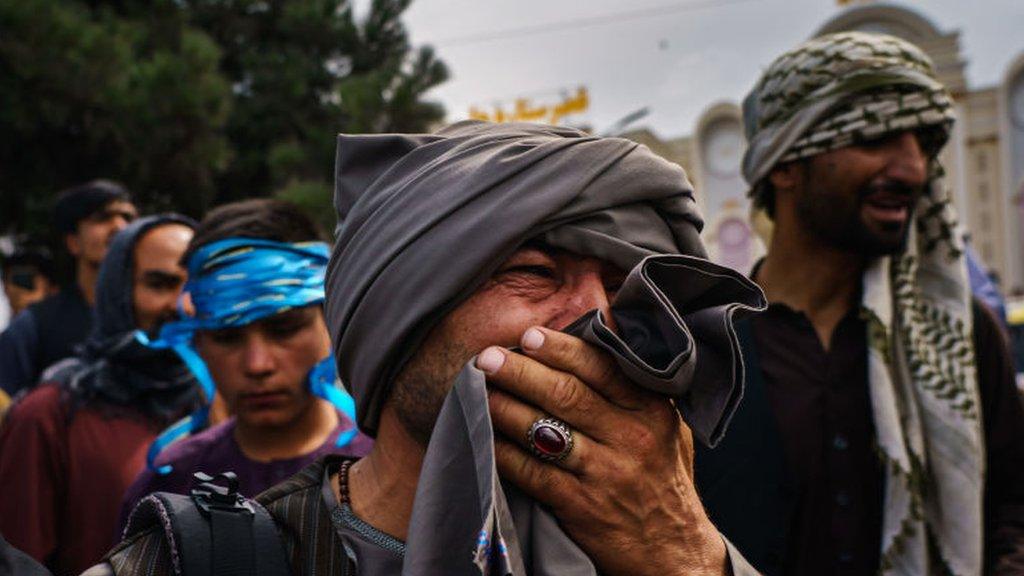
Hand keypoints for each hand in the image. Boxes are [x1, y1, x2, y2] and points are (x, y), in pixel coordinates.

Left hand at [477, 326, 727, 575]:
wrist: (673, 552)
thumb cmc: (664, 479)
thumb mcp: (669, 428)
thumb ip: (639, 389)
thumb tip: (604, 340)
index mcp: (651, 410)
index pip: (602, 368)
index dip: (561, 349)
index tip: (529, 335)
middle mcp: (630, 437)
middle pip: (566, 394)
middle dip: (521, 371)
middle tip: (487, 357)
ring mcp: (605, 473)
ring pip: (545, 430)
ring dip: (505, 406)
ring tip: (479, 389)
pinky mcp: (581, 505)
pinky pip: (533, 472)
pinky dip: (505, 452)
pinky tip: (486, 437)